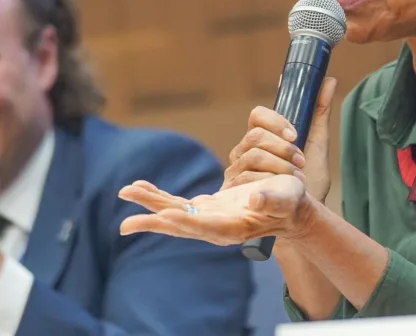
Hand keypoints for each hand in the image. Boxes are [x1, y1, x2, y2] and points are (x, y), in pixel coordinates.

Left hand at [118, 174, 314, 244]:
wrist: (288, 211)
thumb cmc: (289, 204)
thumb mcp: (286, 199)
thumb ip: (271, 200)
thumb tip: (254, 199)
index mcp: (234, 228)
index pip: (205, 228)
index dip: (186, 222)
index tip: (165, 216)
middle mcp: (215, 227)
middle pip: (180, 224)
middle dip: (153, 219)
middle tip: (126, 220)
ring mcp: (207, 219)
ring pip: (173, 213)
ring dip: (150, 204)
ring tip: (126, 192)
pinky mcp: (204, 209)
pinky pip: (176, 204)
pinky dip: (158, 196)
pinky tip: (142, 187)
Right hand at [223, 77, 336, 202]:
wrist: (301, 218)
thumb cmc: (308, 184)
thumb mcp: (317, 146)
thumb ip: (319, 114)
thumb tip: (329, 81)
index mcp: (260, 138)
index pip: (257, 115)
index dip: (275, 121)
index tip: (295, 135)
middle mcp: (243, 151)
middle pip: (255, 135)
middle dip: (282, 149)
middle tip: (300, 162)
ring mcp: (235, 171)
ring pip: (252, 156)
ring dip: (280, 168)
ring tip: (295, 180)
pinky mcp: (230, 191)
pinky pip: (244, 179)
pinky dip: (267, 183)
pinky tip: (279, 191)